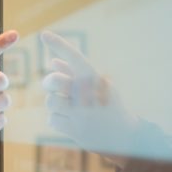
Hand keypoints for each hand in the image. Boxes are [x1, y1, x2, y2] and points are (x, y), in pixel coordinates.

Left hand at [40, 31, 137, 159]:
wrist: (126, 137)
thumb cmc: (109, 106)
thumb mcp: (100, 87)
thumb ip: (75, 74)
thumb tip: (53, 62)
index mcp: (95, 79)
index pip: (75, 57)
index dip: (59, 44)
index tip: (44, 34)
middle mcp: (88, 94)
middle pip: (53, 80)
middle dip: (49, 82)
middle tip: (53, 86)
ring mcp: (81, 114)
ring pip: (50, 101)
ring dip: (56, 104)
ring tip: (71, 109)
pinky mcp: (75, 131)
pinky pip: (52, 119)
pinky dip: (58, 120)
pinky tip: (72, 123)